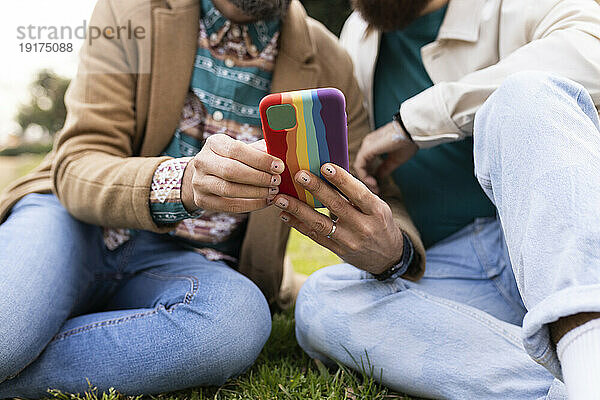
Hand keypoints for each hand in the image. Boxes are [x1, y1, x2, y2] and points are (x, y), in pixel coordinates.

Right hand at [181, 134, 283, 212]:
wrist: (204, 175)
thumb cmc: (231, 159)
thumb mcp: (241, 149)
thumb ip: (259, 150)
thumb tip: (280, 151)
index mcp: (214, 143)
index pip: (237, 150)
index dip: (260, 159)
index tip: (279, 166)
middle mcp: (202, 161)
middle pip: (231, 171)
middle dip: (258, 177)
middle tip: (277, 181)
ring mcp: (199, 182)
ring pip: (229, 190)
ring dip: (255, 192)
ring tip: (273, 191)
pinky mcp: (201, 200)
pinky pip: (229, 206)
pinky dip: (250, 205)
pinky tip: (265, 201)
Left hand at [273, 163, 403, 274]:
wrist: (388, 257)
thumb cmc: (380, 223)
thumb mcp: (378, 207)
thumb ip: (358, 195)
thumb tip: (329, 173)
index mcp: (376, 211)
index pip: (358, 193)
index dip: (342, 180)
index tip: (325, 166)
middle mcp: (363, 227)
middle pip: (336, 206)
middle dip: (316, 189)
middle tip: (299, 175)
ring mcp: (349, 241)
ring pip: (320, 224)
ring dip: (298, 210)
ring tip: (281, 198)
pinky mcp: (338, 250)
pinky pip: (315, 237)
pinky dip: (299, 225)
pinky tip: (285, 215)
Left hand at [354, 121, 417, 193]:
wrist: (411, 133)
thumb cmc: (407, 142)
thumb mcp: (395, 159)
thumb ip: (385, 167)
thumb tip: (379, 176)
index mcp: (374, 145)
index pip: (366, 163)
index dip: (370, 176)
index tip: (378, 187)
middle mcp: (368, 144)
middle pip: (362, 165)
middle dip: (367, 180)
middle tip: (376, 190)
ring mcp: (366, 146)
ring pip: (359, 166)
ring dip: (366, 179)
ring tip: (375, 188)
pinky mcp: (367, 149)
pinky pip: (360, 165)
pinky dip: (364, 176)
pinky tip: (373, 182)